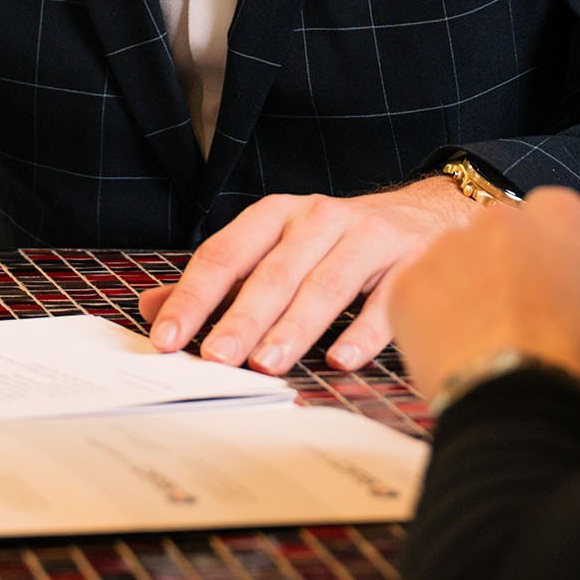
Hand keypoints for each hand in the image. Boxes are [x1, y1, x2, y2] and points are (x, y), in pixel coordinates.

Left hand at [137, 177, 478, 372]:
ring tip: (267, 365)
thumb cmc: (335, 244)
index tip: (167, 337)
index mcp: (277, 215)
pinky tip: (341, 358)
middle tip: (215, 359)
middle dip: (242, 318)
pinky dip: (363, 332)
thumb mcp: (273, 250)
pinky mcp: (411, 261)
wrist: (428, 214)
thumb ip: (218, 284)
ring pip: (325, 285)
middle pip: (274, 273)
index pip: (225, 254)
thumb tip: (151, 310)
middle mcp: (320, 218)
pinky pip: (384, 300)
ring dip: (294, 327)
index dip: (194, 296)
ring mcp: (368, 237)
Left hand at [386, 187, 579, 409]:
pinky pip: (418, 289)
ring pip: (456, 257)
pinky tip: (451, 346)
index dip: (552, 251)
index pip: (552, 213)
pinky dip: (428, 312)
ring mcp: (449, 246)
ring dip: (464, 285)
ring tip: (482, 338)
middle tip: (516, 315)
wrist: (517, 409)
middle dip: (504, 263)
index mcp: (558, 217)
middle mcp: (501, 218)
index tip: (552, 283)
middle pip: (500, 232)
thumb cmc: (576, 366)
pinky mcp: (408, 281)